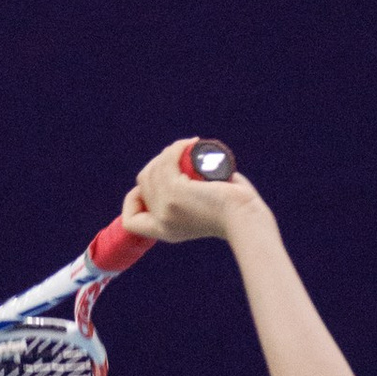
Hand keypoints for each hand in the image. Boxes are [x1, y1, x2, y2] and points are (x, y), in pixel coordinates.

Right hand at [122, 139, 257, 248]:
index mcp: (164, 232)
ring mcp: (166, 208)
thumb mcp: (202, 210)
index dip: (134, 200)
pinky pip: (167, 162)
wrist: (246, 218)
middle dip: (157, 164)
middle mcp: (161, 223)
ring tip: (187, 147)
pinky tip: (190, 143)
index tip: (154, 186)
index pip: (130, 222)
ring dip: (168, 153)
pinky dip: (176, 148)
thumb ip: (189, 201)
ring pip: (152, 171)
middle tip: (180, 156)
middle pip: (142, 184)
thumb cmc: (234, 213)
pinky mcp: (176, 193)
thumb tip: (186, 173)